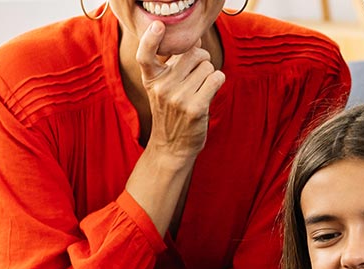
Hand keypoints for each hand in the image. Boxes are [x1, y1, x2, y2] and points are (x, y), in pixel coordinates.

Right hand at [137, 21, 224, 160]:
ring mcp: (178, 97)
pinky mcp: (195, 107)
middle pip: (192, 53)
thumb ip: (174, 64)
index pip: (144, 54)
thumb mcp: (162, 87)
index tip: (158, 26)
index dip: (151, 38)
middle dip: (201, 59)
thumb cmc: (171, 112)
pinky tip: (211, 91)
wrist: (172, 146)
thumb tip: (195, 40)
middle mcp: (162, 86)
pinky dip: (218, 81)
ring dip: (210, 74)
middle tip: (197, 73)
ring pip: (207, 66)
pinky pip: (216, 78)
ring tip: (201, 88)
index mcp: (152, 78)